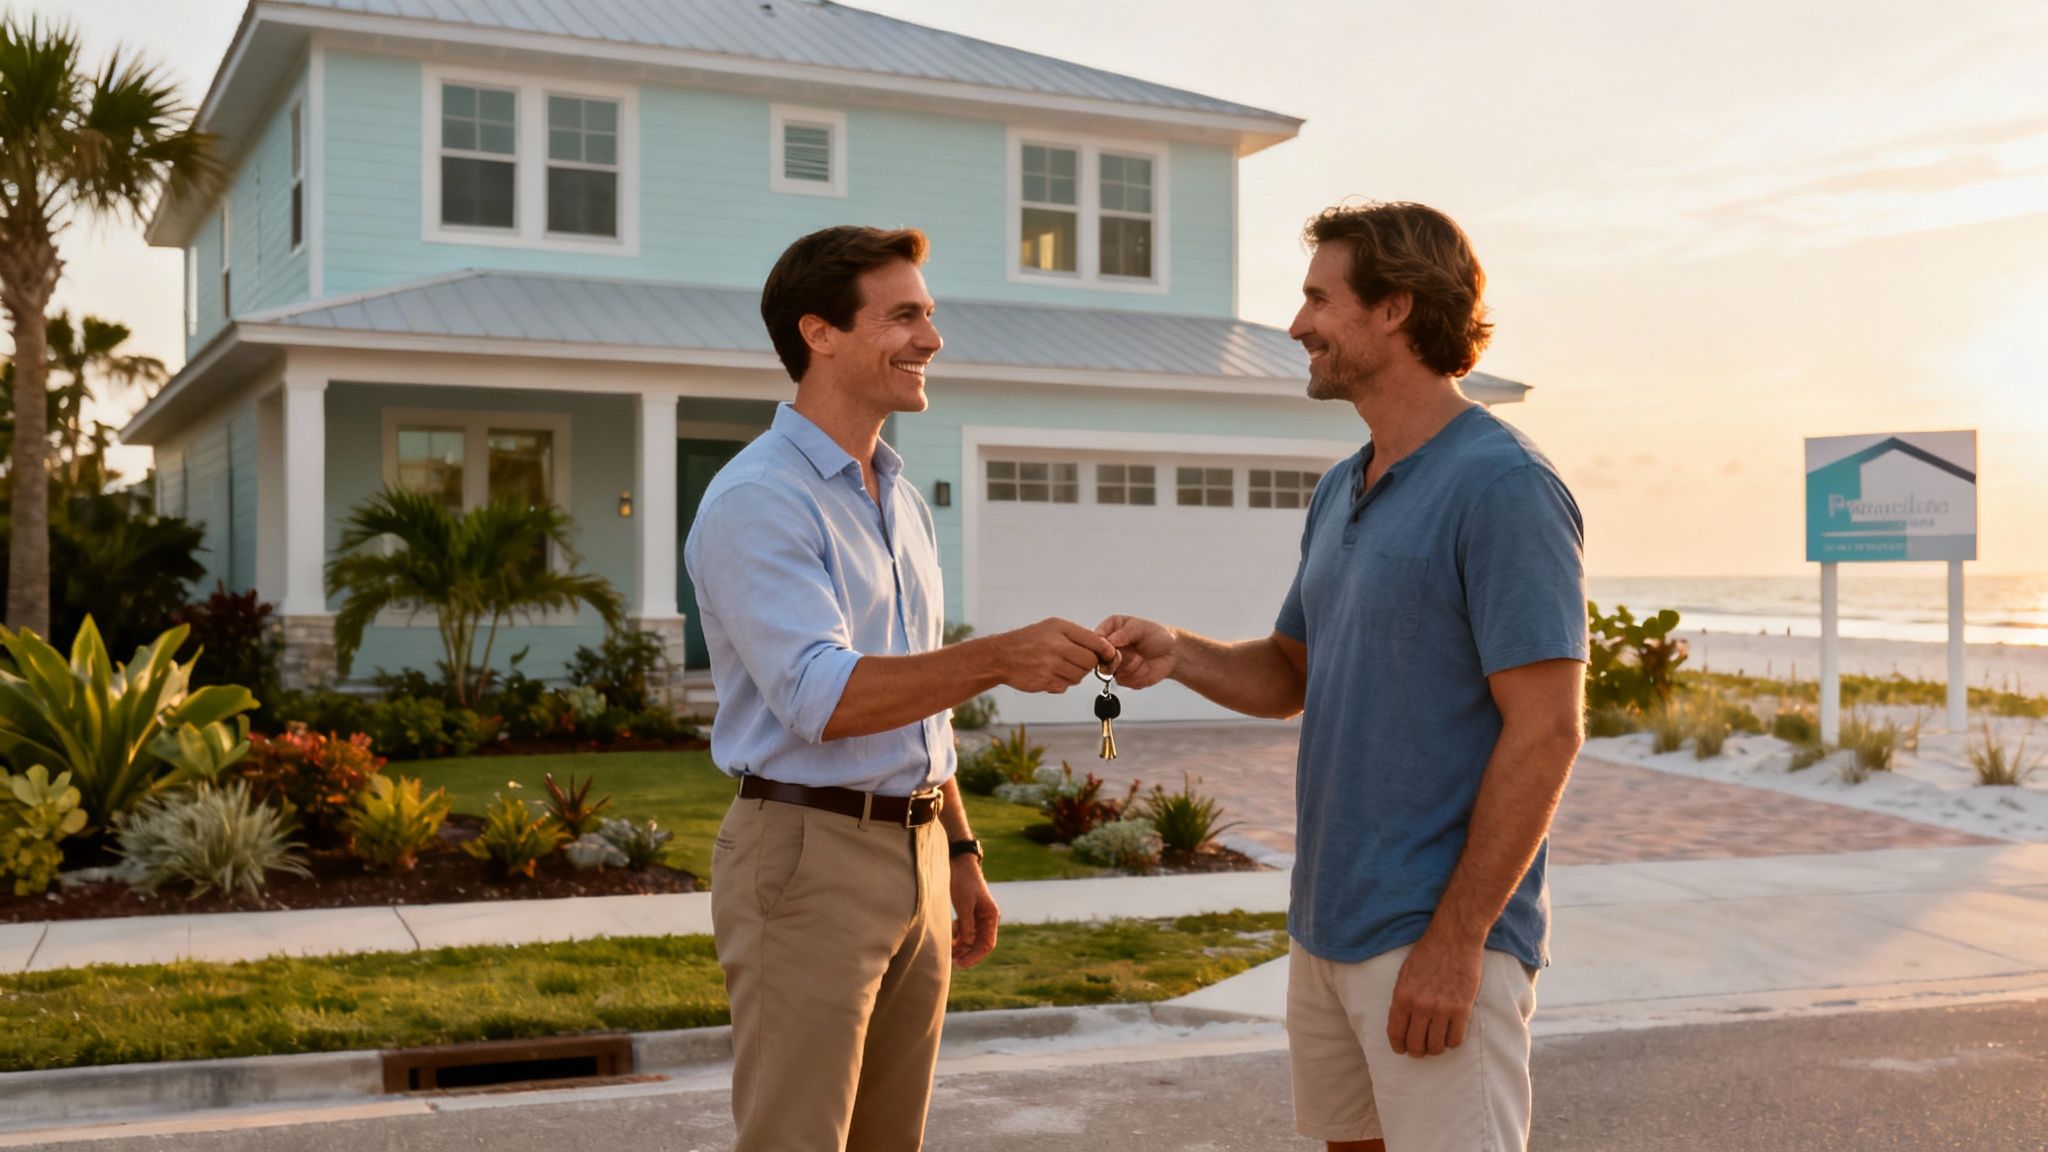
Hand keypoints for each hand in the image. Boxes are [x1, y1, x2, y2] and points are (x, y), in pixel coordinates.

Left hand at [949, 855, 999, 966]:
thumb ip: (967, 924)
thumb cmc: (962, 881)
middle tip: (953, 963)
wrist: (958, 861)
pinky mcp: (967, 912)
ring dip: (961, 947)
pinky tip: (948, 940)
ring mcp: (977, 916)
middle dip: (967, 954)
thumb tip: (968, 943)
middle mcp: (986, 918)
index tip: (961, 964)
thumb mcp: (964, 903)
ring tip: (948, 953)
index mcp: (991, 916)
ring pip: (971, 939)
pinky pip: (964, 931)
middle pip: (979, 944)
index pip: (987, 944)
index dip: (975, 956)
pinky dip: (957, 937)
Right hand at [992, 618, 1119, 693]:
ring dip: (1074, 675)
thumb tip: (1103, 647)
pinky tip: (1051, 675)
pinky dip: (1062, 683)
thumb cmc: (1028, 641)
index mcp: (1060, 629)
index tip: (1109, 655)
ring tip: (1061, 667)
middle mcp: (1056, 645)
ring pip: (1079, 676)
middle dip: (1088, 664)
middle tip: (1078, 662)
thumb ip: (1077, 635)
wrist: (1001, 656)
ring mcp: (1050, 665)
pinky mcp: (1045, 681)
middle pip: (1090, 661)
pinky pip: (1065, 686)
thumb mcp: (1052, 627)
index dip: (1105, 650)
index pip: (1094, 641)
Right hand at [1096, 615, 1176, 688]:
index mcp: (1110, 629)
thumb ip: (1121, 634)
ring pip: (1111, 672)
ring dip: (1129, 667)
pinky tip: (1144, 667)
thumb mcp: (1139, 627)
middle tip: (1134, 654)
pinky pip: (1122, 681)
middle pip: (1099, 659)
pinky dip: (1135, 675)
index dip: (1102, 647)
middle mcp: (1110, 647)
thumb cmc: (1158, 636)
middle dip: (1117, 659)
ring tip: (1141, 658)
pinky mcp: (1123, 677)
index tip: (1114, 648)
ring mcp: (1115, 663)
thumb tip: (1107, 642)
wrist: (1173, 653)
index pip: (1094, 640)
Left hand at [1386, 928, 1484, 1056]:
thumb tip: (1402, 1024)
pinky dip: (1452, 1042)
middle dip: (1417, 1051)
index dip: (1398, 1046)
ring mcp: (1442, 1009)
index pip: (1396, 1034)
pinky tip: (1450, 1034)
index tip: (1402, 1049)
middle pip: (1416, 1045)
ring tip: (1436, 1042)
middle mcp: (1421, 1006)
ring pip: (1436, 1047)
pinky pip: (1456, 1040)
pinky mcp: (1462, 1009)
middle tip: (1420, 1049)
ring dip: (1435, 1048)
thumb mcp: (1405, 975)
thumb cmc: (1428, 953)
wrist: (1454, 938)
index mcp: (1402, 997)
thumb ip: (1402, 1000)